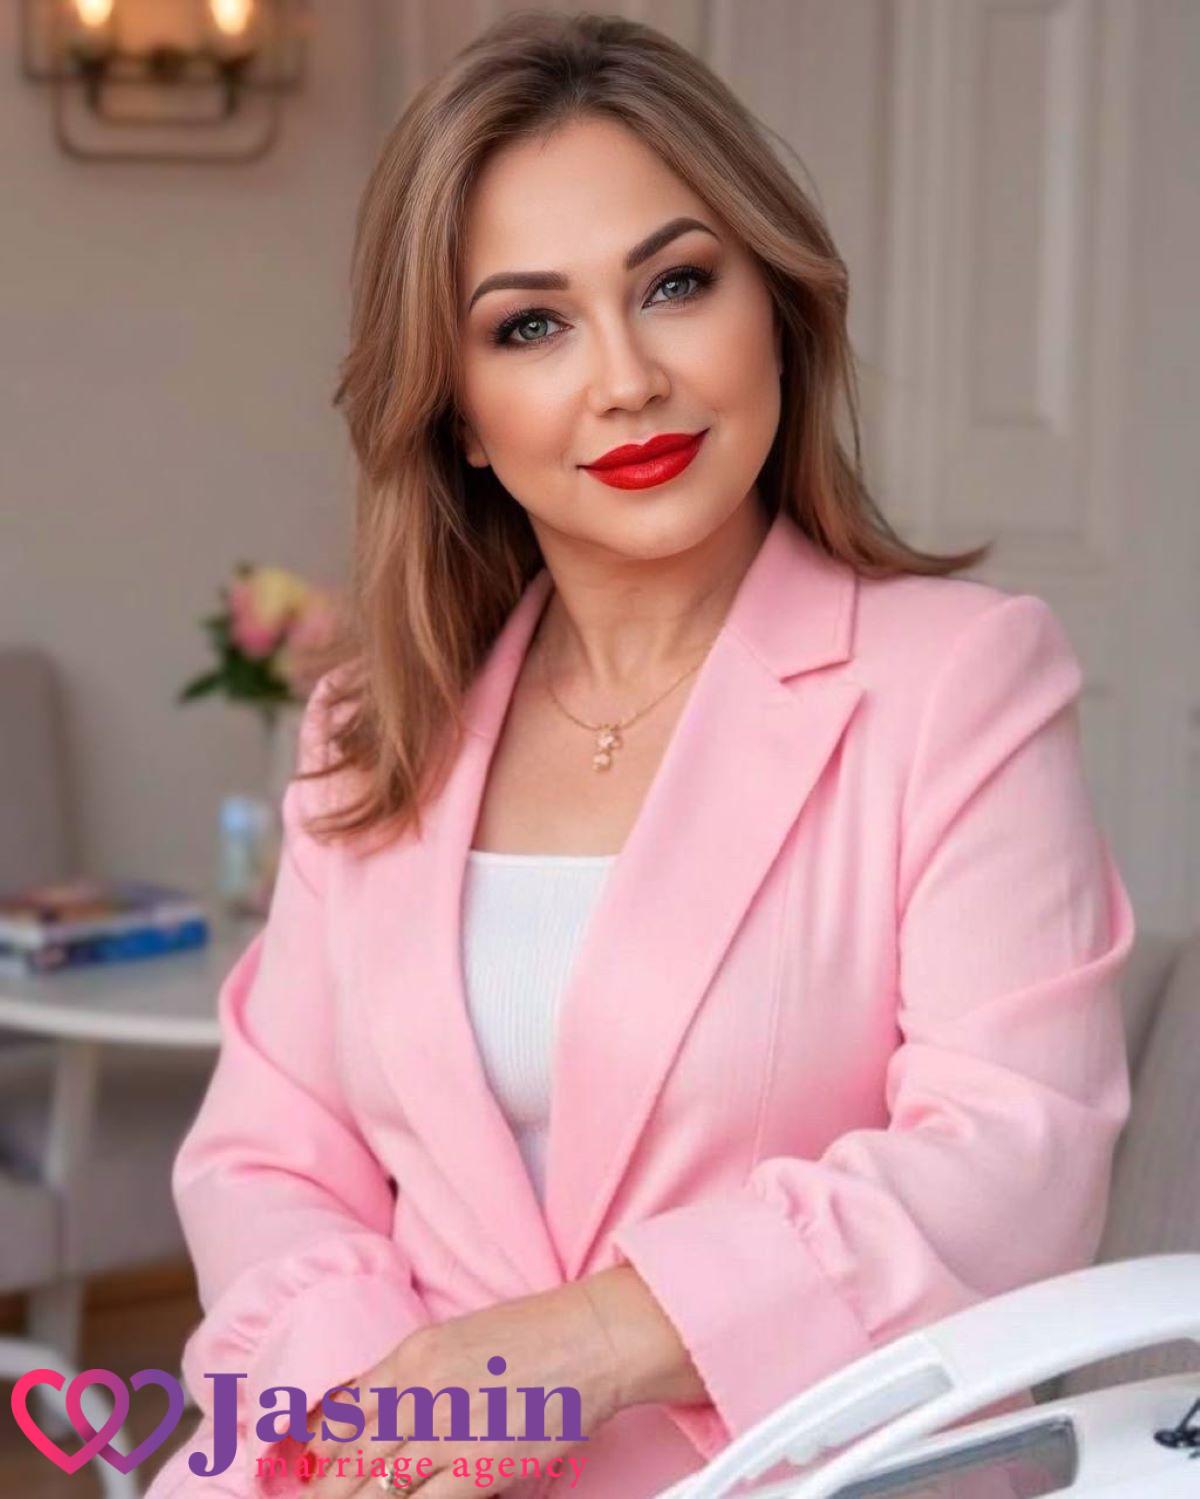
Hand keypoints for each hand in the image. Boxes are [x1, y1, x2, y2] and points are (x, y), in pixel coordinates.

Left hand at [302, 1279, 623, 1497]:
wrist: (590, 1338)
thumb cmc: (533, 1336)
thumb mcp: (459, 1338)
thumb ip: (418, 1374)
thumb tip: (383, 1412)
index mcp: (411, 1354)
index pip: (345, 1411)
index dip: (319, 1451)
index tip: (309, 1472)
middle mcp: (419, 1390)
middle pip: (353, 1456)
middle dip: (327, 1491)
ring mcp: (447, 1430)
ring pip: (378, 1486)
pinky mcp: (479, 1465)